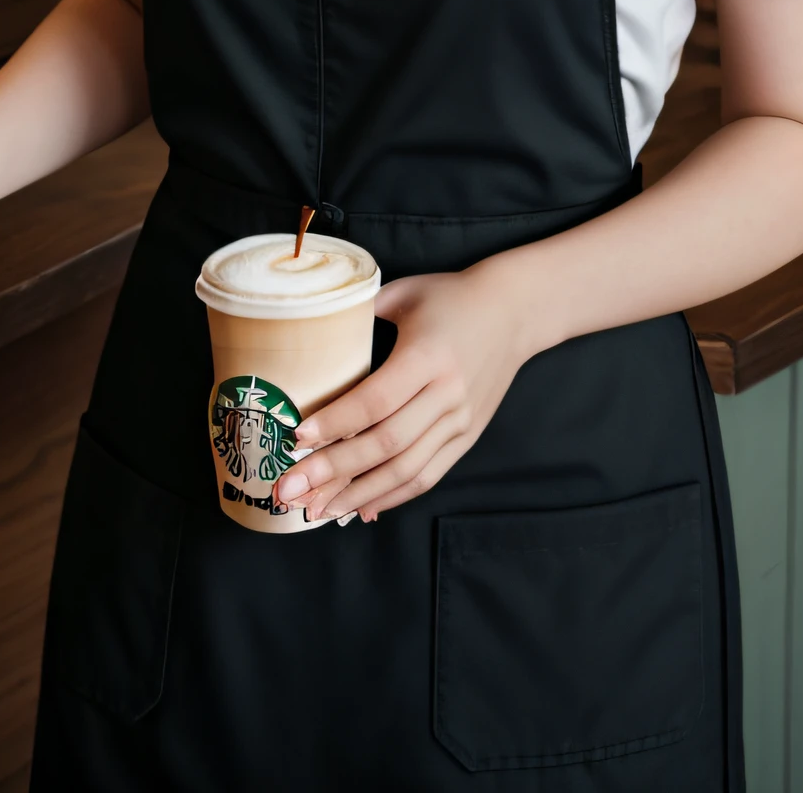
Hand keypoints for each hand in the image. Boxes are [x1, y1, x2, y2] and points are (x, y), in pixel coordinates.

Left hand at [274, 264, 529, 523]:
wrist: (514, 311)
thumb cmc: (451, 297)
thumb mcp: (405, 293)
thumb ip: (361, 316)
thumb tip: (310, 336)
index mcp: (428, 355)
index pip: (376, 400)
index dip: (335, 423)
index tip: (296, 436)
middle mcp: (447, 393)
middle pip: (386, 443)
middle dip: (333, 470)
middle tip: (289, 487)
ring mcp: (461, 420)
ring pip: (406, 469)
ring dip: (358, 494)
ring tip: (317, 508)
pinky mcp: (467, 436)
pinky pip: (428, 475)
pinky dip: (393, 495)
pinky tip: (361, 508)